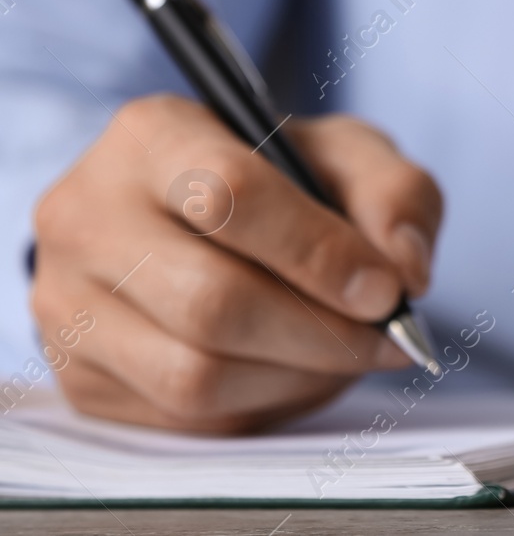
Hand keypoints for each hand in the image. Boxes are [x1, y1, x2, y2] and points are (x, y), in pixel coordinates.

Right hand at [31, 95, 441, 432]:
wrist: (200, 224)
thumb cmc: (282, 181)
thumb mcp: (349, 155)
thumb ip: (394, 193)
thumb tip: (403, 271)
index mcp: (152, 136)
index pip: (229, 195)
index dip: (320, 254)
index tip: (386, 289)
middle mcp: (86, 215)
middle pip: (211, 302)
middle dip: (321, 332)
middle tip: (385, 337)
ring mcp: (66, 303)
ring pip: (194, 376)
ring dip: (297, 377)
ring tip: (347, 353)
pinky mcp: (77, 377)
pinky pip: (184, 421)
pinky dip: (264, 405)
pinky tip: (298, 371)